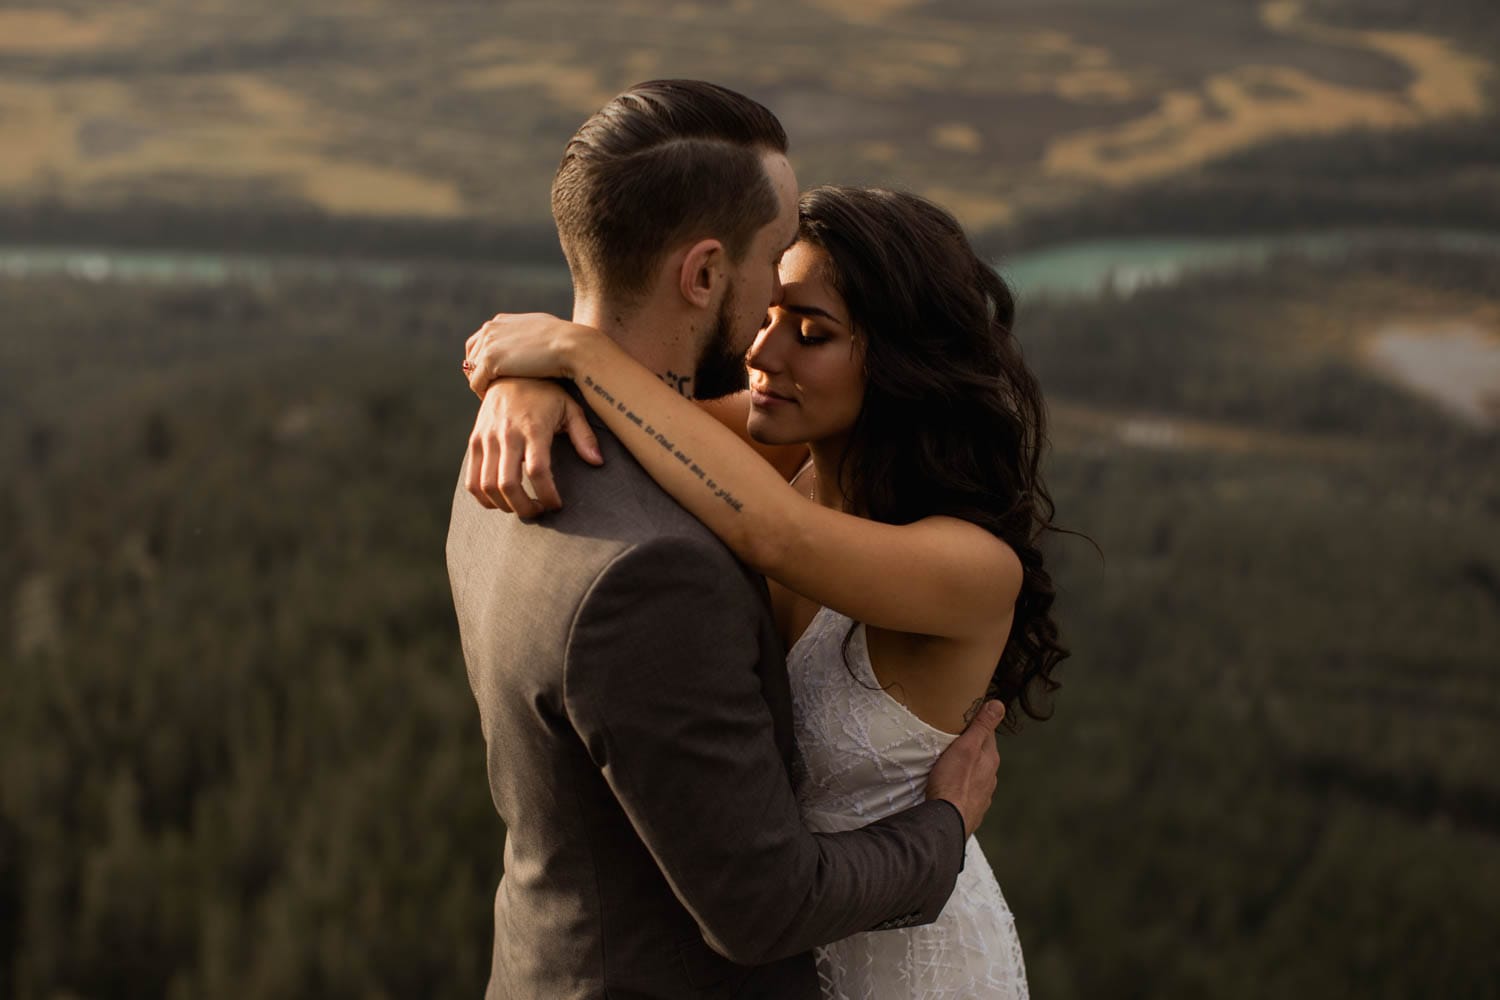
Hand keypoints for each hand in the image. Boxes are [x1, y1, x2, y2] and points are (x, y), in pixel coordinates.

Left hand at [464, 312, 592, 396]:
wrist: (571, 346)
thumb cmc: (564, 340)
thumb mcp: (540, 329)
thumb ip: (526, 335)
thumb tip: (531, 343)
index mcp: (500, 321)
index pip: (479, 342)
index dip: (484, 361)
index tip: (495, 376)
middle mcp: (490, 329)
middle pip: (472, 356)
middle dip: (479, 373)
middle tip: (491, 390)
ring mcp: (488, 343)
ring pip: (472, 370)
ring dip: (481, 384)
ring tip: (494, 397)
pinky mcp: (489, 360)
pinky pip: (476, 382)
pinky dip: (482, 393)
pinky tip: (495, 400)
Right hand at [466, 377, 602, 514]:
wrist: (509, 371)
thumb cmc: (545, 392)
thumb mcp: (570, 408)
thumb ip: (584, 436)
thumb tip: (597, 462)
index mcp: (533, 428)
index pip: (537, 470)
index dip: (547, 495)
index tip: (556, 505)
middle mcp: (507, 434)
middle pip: (508, 484)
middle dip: (524, 508)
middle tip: (538, 512)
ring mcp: (486, 438)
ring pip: (487, 486)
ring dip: (504, 506)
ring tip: (521, 507)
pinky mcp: (474, 442)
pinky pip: (471, 480)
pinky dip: (483, 498)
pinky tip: (500, 500)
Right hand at [925, 700, 1003, 837]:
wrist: (946, 822)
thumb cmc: (953, 784)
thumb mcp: (966, 748)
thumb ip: (982, 726)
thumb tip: (998, 705)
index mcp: (990, 759)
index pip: (987, 733)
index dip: (975, 724)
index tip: (962, 718)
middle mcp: (990, 777)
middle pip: (981, 754)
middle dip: (969, 746)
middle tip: (951, 739)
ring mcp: (982, 794)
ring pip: (975, 774)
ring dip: (965, 767)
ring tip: (948, 764)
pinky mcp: (972, 808)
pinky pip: (967, 791)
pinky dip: (961, 785)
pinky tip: (949, 786)